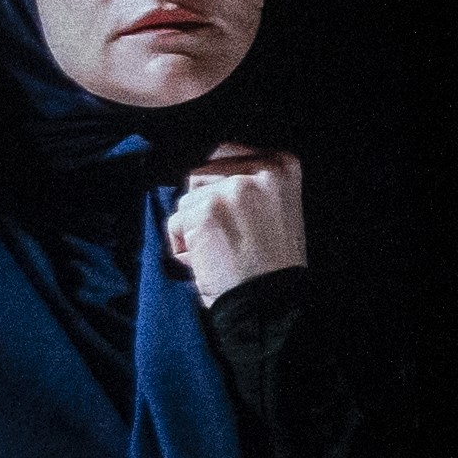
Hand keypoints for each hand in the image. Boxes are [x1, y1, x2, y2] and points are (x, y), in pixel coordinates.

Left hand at [168, 146, 308, 304]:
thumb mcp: (277, 207)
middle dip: (204, 206)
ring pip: (186, 200)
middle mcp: (260, 169)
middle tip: (230, 238)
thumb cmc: (272, 263)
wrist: (273, 303)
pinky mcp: (205, 210)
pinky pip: (175, 223)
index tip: (230, 215)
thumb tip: (203, 167)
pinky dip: (183, 247)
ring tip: (224, 252)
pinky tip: (211, 262)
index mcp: (282, 164)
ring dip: (194, 229)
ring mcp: (231, 189)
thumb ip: (249, 183)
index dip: (217, 186)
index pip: (224, 153)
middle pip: (201, 173)